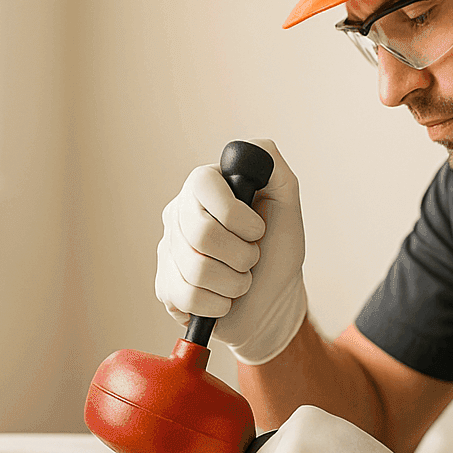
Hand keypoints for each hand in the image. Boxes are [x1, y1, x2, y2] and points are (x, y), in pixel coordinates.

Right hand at [155, 138, 307, 364]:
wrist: (272, 304)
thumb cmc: (278, 251)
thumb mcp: (287, 203)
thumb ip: (272, 164)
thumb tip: (249, 148)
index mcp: (204, 187)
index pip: (202, 183)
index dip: (234, 213)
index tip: (257, 230)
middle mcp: (179, 213)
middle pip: (201, 233)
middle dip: (242, 255)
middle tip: (252, 259)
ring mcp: (168, 250)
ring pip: (197, 269)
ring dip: (235, 283)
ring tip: (240, 280)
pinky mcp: (165, 287)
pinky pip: (188, 297)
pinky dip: (219, 304)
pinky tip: (223, 298)